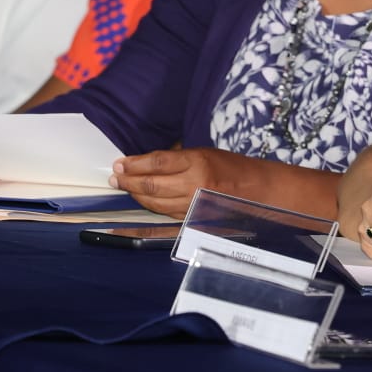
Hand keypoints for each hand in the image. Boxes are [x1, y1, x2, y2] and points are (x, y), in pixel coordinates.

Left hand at [110, 147, 262, 217]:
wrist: (257, 190)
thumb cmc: (231, 167)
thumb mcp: (205, 153)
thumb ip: (177, 158)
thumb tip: (146, 163)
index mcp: (198, 162)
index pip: (157, 163)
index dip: (134, 164)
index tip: (119, 163)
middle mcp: (194, 184)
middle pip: (152, 184)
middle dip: (128, 180)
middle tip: (115, 176)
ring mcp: (193, 204)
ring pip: (154, 202)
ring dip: (135, 195)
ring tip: (123, 187)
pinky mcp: (193, 219)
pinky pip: (164, 215)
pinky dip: (149, 209)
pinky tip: (138, 204)